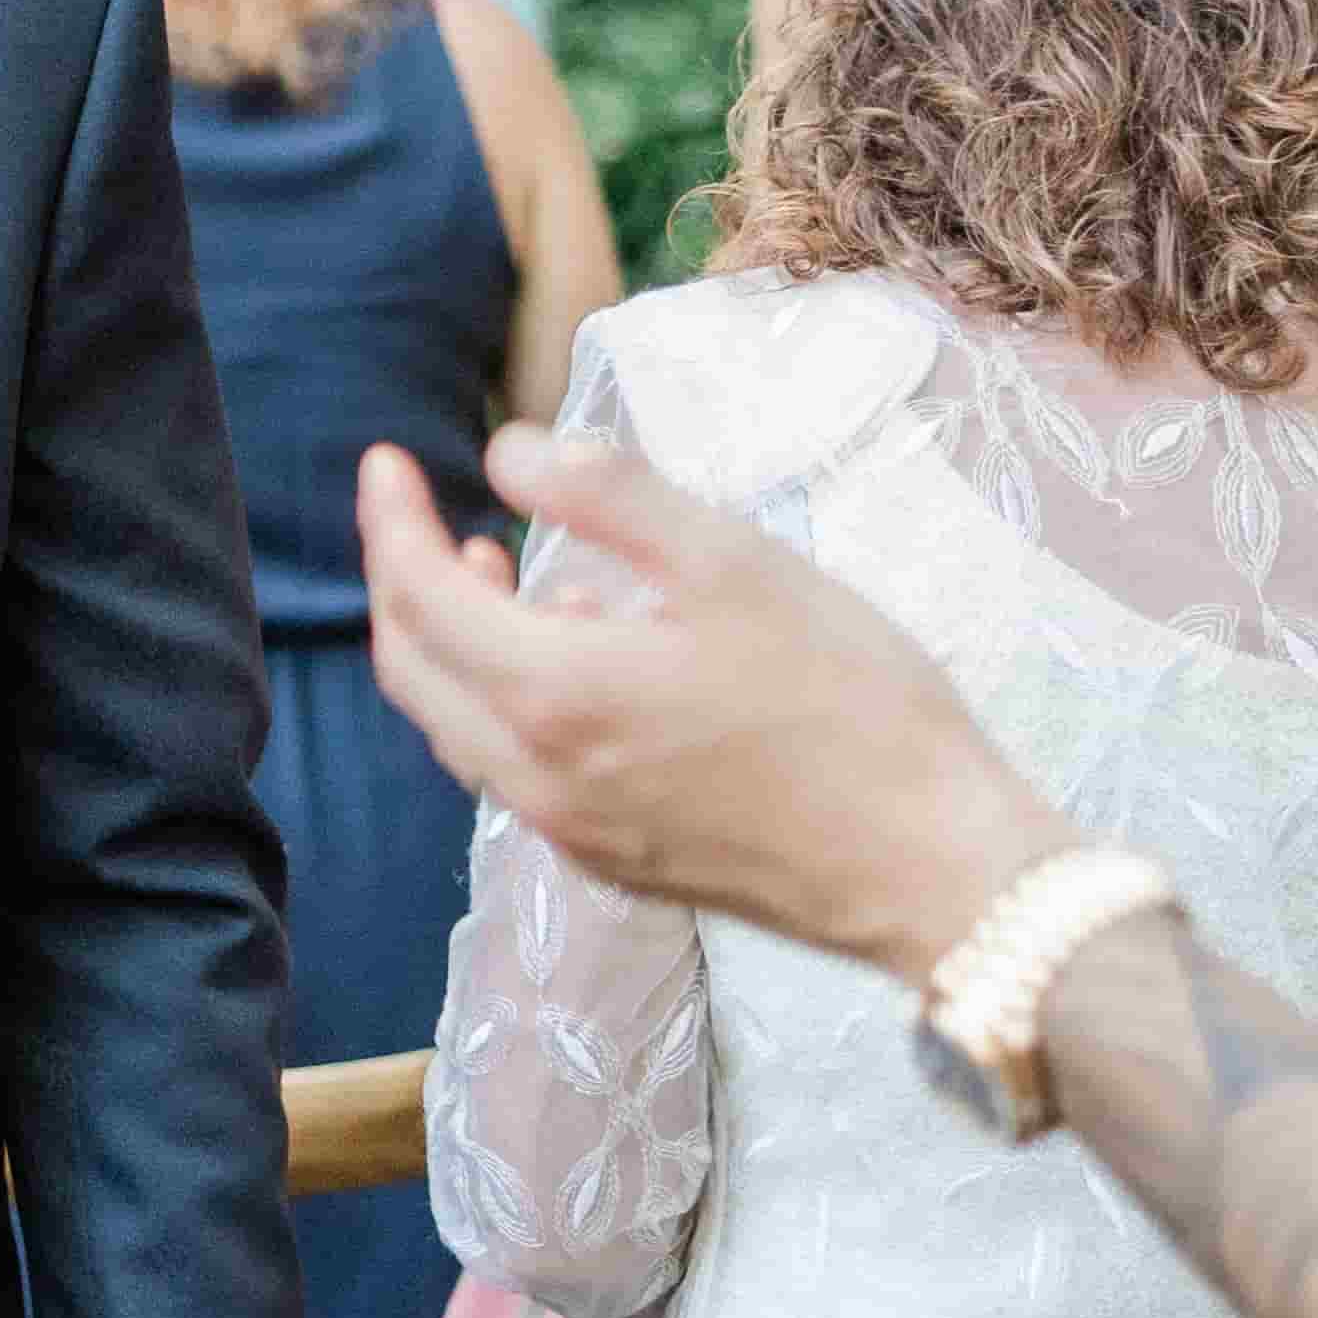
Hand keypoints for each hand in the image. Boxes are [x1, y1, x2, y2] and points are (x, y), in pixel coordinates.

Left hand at [353, 430, 1071, 978]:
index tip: (386, 460)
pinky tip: (578, 662)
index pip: (417, 594)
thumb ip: (607, 497)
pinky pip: (515, 775)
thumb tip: (507, 451)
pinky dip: (506, 704)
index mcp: (552, 694)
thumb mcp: (734, 562)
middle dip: (399, 583)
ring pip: (457, 729)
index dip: (390, 519)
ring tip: (496, 573)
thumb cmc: (850, 701)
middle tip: (422, 515)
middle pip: (412, 671)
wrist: (931, 866)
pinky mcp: (615, 866)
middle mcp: (535, 777)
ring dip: (451, 647)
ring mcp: (571, 833)